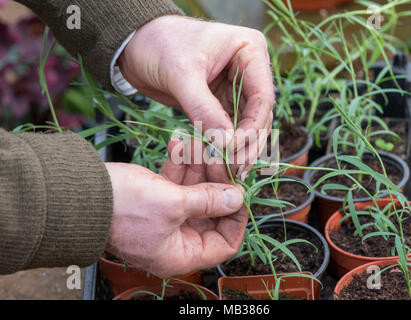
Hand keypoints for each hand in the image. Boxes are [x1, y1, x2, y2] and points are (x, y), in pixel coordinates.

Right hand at [104, 142, 247, 277]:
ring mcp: (163, 219)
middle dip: (216, 182)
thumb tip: (237, 198)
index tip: (239, 190)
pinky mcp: (153, 200)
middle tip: (220, 158)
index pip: (224, 243)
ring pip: (193, 193)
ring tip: (200, 144)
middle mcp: (174, 240)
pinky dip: (179, 165)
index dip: (236, 217)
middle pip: (210, 212)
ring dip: (198, 167)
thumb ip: (209, 201)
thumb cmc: (120, 208)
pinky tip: (180, 145)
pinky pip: (175, 183)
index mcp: (180, 254)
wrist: (77, 192)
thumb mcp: (173, 204)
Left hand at [118, 15, 273, 176]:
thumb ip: (204, 108)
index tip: (234, 149)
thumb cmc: (159, 45)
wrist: (136, 44)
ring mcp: (237, 86)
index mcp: (249, 49)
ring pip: (247, 124)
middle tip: (237, 169)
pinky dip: (226, 143)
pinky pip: (230, 126)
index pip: (262, 96)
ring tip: (232, 171)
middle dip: (249, 142)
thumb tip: (226, 144)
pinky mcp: (221, 101)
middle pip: (259, 113)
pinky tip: (222, 161)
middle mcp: (249, 68)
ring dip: (240, 147)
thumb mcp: (181, 74)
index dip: (252, 126)